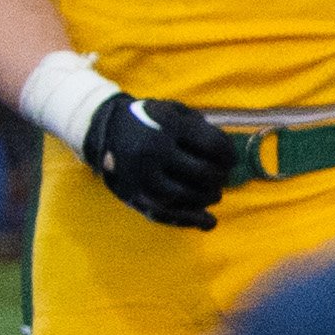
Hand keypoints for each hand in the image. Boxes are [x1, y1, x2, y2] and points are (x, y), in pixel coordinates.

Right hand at [75, 90, 238, 230]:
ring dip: (207, 198)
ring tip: (212, 194)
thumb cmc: (150, 119)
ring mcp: (141, 174)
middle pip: (204, 173)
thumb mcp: (174, 111)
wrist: (103, 128)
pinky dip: (190, 220)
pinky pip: (164, 213)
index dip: (229, 155)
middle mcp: (153, 150)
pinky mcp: (131, 192)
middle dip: (219, 177)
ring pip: (186, 195)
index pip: (214, 146)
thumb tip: (231, 161)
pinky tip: (208, 222)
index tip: (229, 159)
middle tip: (219, 177)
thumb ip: (203, 129)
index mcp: (167, 126)